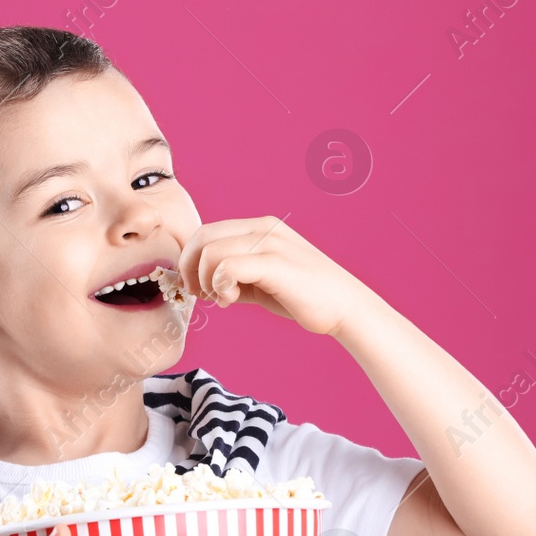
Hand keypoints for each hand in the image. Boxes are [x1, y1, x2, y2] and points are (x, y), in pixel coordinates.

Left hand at [178, 216, 376, 336]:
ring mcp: (270, 243)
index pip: (207, 231)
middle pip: (203, 237)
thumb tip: (202, 282)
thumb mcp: (261, 280)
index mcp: (260, 227)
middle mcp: (264, 228)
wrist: (345, 307)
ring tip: (222, 299)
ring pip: (211, 252)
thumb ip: (234, 274)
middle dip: (189, 268)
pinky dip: (220, 285)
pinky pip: (228, 266)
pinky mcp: (275, 264)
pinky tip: (231, 300)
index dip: (190, 259)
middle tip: (199, 294)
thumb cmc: (304, 296)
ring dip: (206, 280)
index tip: (195, 286)